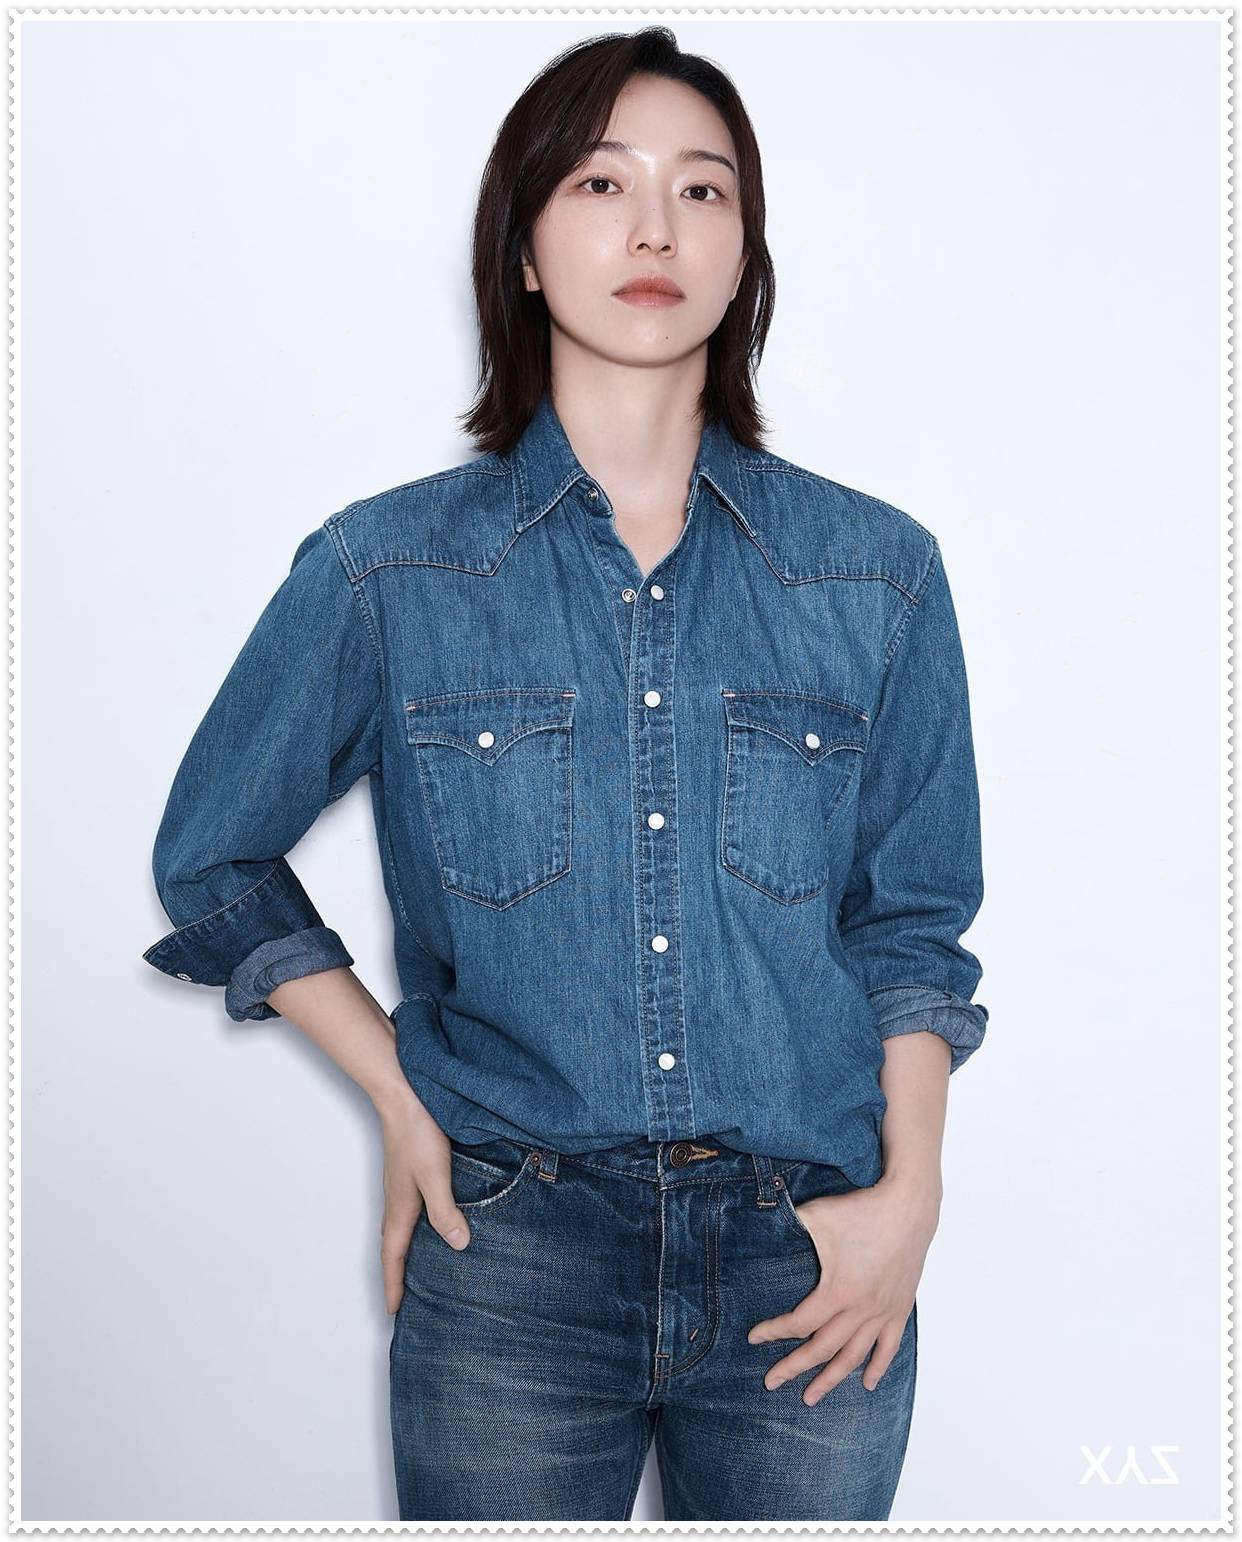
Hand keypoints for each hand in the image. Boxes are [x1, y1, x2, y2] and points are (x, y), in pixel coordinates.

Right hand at [375, 1088, 472, 1313]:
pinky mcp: (410, 1173)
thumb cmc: (417, 1134)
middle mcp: (396, 1201)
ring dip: (406, 1251)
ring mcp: (401, 1186)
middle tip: (405, 1300)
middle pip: (393, 1247)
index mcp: (399, 1209)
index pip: (393, 1257)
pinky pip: (410, 1211)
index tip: (393, 1312)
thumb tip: (456, 1245)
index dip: (394, 1285)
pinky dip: (416, 1228)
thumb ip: (444, 1211)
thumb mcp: (435, 1176)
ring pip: (402, 1229)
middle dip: (397, 1274)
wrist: (404, 1095)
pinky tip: (433, 1222)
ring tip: (420, 1269)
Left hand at [746, 1171, 940, 1401]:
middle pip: (822, 1349)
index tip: (754, 1338)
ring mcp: (882, 1313)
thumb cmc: (861, 1210)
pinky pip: (889, 1348)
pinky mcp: (900, 1309)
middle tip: (771, 1382)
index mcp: (838, 1291)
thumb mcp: (816, 1215)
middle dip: (794, 1368)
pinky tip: (866, 1384)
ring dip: (831, 1379)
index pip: (799, 1324)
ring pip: (854, 1356)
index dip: (774, 1332)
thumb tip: (761, 1225)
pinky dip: (877, 1368)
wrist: (908, 1207)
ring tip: (811, 1398)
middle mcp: (861, 1310)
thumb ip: (787, 1225)